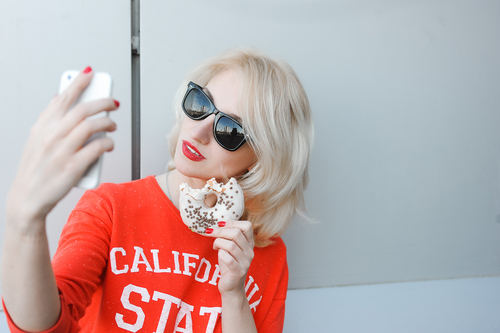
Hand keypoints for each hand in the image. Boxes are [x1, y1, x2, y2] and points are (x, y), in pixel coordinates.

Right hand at [6, 67, 118, 226]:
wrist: (28, 197)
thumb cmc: (35, 168)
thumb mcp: (35, 139)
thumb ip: (48, 118)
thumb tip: (59, 96)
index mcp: (43, 126)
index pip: (63, 98)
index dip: (79, 82)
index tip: (90, 73)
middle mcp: (52, 136)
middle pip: (83, 110)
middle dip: (103, 102)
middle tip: (114, 103)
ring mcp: (63, 151)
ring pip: (92, 126)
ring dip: (107, 123)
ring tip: (112, 126)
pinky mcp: (74, 167)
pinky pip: (98, 148)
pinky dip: (108, 143)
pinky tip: (109, 144)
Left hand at [206, 220, 254, 295]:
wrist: (231, 286)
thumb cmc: (229, 264)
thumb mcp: (230, 248)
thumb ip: (228, 237)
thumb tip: (219, 224)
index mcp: (250, 244)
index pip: (247, 226)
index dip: (232, 222)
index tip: (220, 224)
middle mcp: (250, 252)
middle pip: (236, 233)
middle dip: (220, 231)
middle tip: (211, 232)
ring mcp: (245, 262)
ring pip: (231, 245)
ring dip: (218, 242)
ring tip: (215, 245)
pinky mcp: (238, 272)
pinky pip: (227, 258)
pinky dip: (220, 254)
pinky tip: (217, 254)